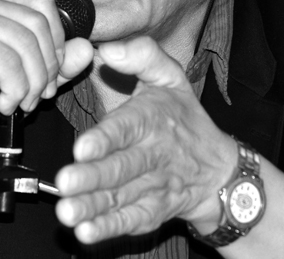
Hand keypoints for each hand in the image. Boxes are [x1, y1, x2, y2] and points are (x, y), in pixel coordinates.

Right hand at [0, 0, 93, 134]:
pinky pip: (7, 60)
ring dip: (31, 83)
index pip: (45, 5)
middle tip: (39, 96)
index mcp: (1, 4)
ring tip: (21, 103)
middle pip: (38, 25)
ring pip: (25, 43)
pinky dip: (14, 88)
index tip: (54, 74)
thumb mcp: (34, 78)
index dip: (58, 41)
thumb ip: (62, 64)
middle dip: (46, 67)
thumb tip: (88, 49)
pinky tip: (3, 103)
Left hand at [55, 36, 236, 243]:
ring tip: (68, 213)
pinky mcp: (154, 211)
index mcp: (152, 118)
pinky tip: (87, 233)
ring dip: (93, 207)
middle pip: (121, 168)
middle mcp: (153, 154)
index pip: (127, 128)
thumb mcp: (170, 77)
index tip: (83, 147)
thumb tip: (108, 50)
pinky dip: (110, 228)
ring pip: (121, 197)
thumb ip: (141, 55)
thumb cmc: (184, 118)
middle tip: (65, 183)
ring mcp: (154, 186)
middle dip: (92, 177)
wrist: (219, 168)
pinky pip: (132, 221)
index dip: (105, 139)